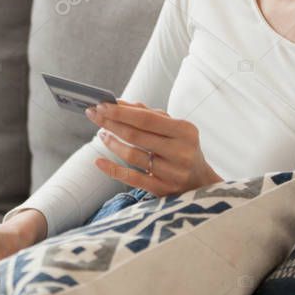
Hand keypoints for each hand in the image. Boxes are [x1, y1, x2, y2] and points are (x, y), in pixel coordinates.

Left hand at [85, 99, 222, 196]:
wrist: (202, 182)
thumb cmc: (182, 147)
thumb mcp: (174, 128)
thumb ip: (148, 114)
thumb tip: (117, 103)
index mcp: (185, 130)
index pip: (146, 118)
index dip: (121, 112)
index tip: (101, 105)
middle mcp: (180, 152)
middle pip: (136, 135)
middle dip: (110, 123)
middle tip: (93, 114)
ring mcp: (172, 173)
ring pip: (132, 156)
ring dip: (112, 143)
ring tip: (101, 134)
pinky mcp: (163, 190)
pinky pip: (131, 179)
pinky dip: (112, 169)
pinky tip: (98, 161)